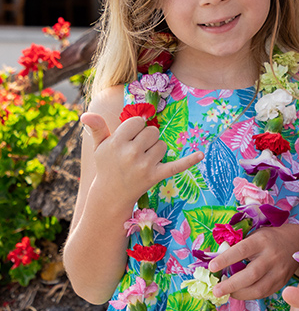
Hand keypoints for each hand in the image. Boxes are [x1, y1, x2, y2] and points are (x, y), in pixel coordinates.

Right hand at [81, 112, 202, 206]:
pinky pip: (176, 165)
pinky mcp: (156, 175)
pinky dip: (189, 160)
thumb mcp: (99, 147)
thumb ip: (97, 128)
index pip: (137, 122)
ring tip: (143, 161)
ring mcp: (144, 165)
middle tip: (136, 151)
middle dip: (147, 138)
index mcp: (116, 143)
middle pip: (152, 131)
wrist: (111, 195)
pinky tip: (200, 154)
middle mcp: (130, 153)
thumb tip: (86, 115)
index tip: (130, 137)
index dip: (136, 128)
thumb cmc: (107, 166)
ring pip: (162, 144)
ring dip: (156, 150)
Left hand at [210, 223, 298, 300]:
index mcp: (262, 240)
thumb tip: (216, 259)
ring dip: (239, 294)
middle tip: (216, 290)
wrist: (297, 242)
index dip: (226, 259)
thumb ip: (239, 246)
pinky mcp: (281, 282)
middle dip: (231, 285)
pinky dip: (249, 295)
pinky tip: (239, 293)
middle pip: (251, 274)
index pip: (242, 250)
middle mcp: (272, 256)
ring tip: (225, 294)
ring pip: (258, 288)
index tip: (211, 267)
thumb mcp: (256, 234)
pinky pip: (263, 293)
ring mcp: (278, 271)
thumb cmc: (270, 238)